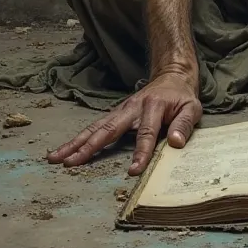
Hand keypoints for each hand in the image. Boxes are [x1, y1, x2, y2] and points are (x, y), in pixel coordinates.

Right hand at [47, 71, 201, 175]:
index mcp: (153, 107)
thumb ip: (184, 125)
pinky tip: (65, 151)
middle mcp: (132, 108)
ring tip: (54, 158)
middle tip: (70, 163)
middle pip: (108, 129)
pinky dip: (78, 139)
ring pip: (95, 128)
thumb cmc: (182, 97)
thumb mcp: (192, 108)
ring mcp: (121, 111)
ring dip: (75, 143)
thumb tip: (176, 143)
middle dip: (88, 147)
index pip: (147, 134)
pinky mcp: (115, 114)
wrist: (171, 76)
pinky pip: (95, 127)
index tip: (133, 171)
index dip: (141, 152)